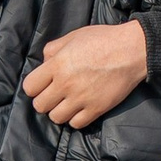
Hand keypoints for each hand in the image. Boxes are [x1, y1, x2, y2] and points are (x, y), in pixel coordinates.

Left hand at [22, 20, 148, 129]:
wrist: (131, 50)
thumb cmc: (103, 39)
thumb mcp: (73, 36)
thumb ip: (53, 49)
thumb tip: (44, 63)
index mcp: (57, 64)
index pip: (30, 87)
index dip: (34, 87)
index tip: (42, 85)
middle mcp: (65, 84)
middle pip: (40, 106)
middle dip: (45, 100)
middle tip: (54, 95)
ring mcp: (81, 98)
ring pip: (56, 117)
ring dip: (59, 111)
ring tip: (67, 103)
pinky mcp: (96, 109)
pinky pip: (76, 124)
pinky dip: (75, 119)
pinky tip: (80, 109)